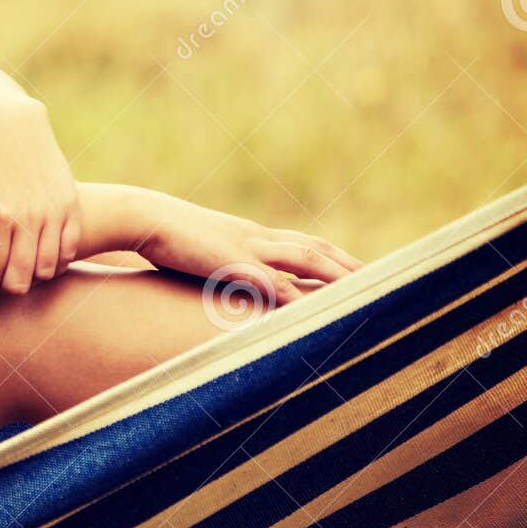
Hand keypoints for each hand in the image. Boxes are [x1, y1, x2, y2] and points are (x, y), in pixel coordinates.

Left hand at [0, 99, 80, 295]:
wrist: (13, 126)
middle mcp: (29, 217)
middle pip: (20, 280)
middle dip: (0, 288)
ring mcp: (54, 213)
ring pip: (45, 271)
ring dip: (27, 279)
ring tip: (11, 271)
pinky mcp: (70, 207)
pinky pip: (68, 253)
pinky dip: (53, 265)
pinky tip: (34, 260)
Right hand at [132, 189, 364, 307]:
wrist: (141, 216)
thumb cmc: (160, 235)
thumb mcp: (194, 250)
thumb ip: (213, 262)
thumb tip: (216, 276)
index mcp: (249, 235)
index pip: (302, 242)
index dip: (332, 257)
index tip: (357, 271)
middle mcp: (256, 237)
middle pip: (315, 248)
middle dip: (349, 266)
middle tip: (384, 282)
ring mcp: (247, 247)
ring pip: (306, 258)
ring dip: (338, 276)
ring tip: (366, 293)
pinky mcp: (232, 262)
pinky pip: (273, 280)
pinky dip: (297, 295)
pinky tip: (314, 311)